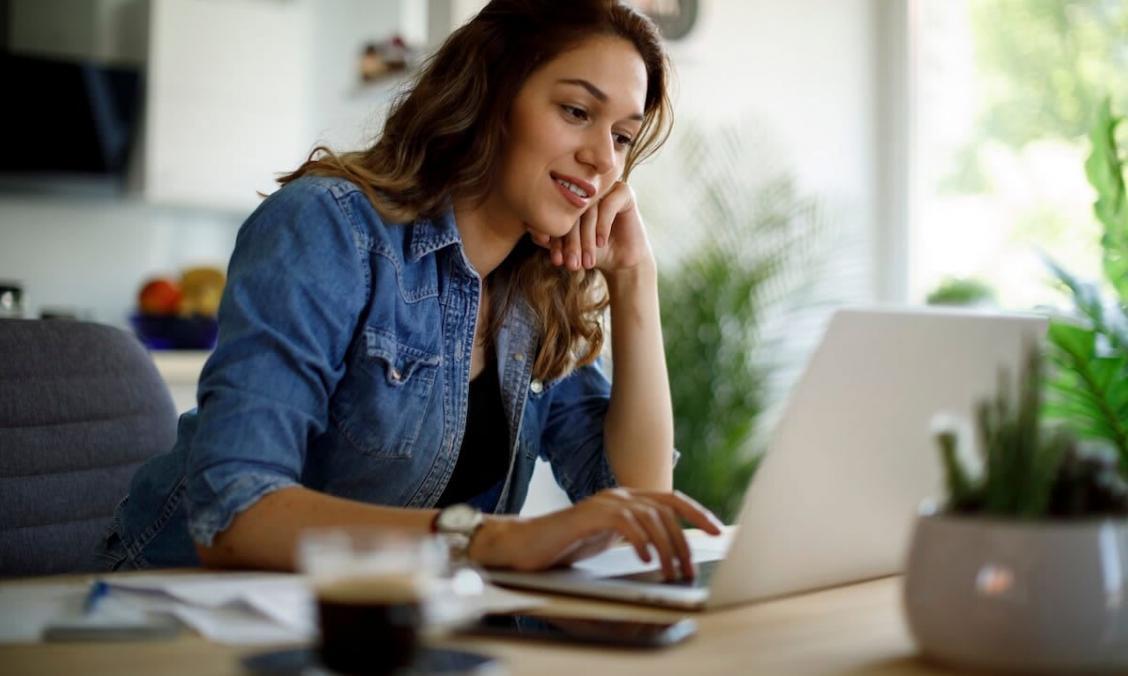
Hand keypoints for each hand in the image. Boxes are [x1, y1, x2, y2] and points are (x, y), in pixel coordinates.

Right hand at [468, 488, 723, 580]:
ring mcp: (604, 503)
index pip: (671, 500)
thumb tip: (667, 555)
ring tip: (669, 572)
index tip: (717, 531)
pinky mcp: (588, 515)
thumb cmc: (567, 545)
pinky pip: (624, 523)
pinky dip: (640, 541)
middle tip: (687, 570)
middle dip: (683, 542)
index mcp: (627, 500)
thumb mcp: (609, 541)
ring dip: (665, 547)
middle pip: (666, 510)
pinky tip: (644, 560)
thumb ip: (635, 539)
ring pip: (650, 517)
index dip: (697, 513)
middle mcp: (619, 496)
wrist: (526, 545)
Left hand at [529, 181, 654, 274]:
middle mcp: (585, 188)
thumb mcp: (567, 248)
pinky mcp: (624, 192)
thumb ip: (549, 238)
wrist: (621, 261)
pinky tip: (601, 243)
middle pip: (572, 212)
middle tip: (570, 264)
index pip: (557, 214)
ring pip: (589, 210)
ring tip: (585, 262)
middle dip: (571, 242)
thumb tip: (532, 229)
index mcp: (568, 196)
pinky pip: (608, 205)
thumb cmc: (591, 253)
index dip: (555, 238)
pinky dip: (602, 226)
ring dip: (586, 239)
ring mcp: (605, 188)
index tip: (556, 260)